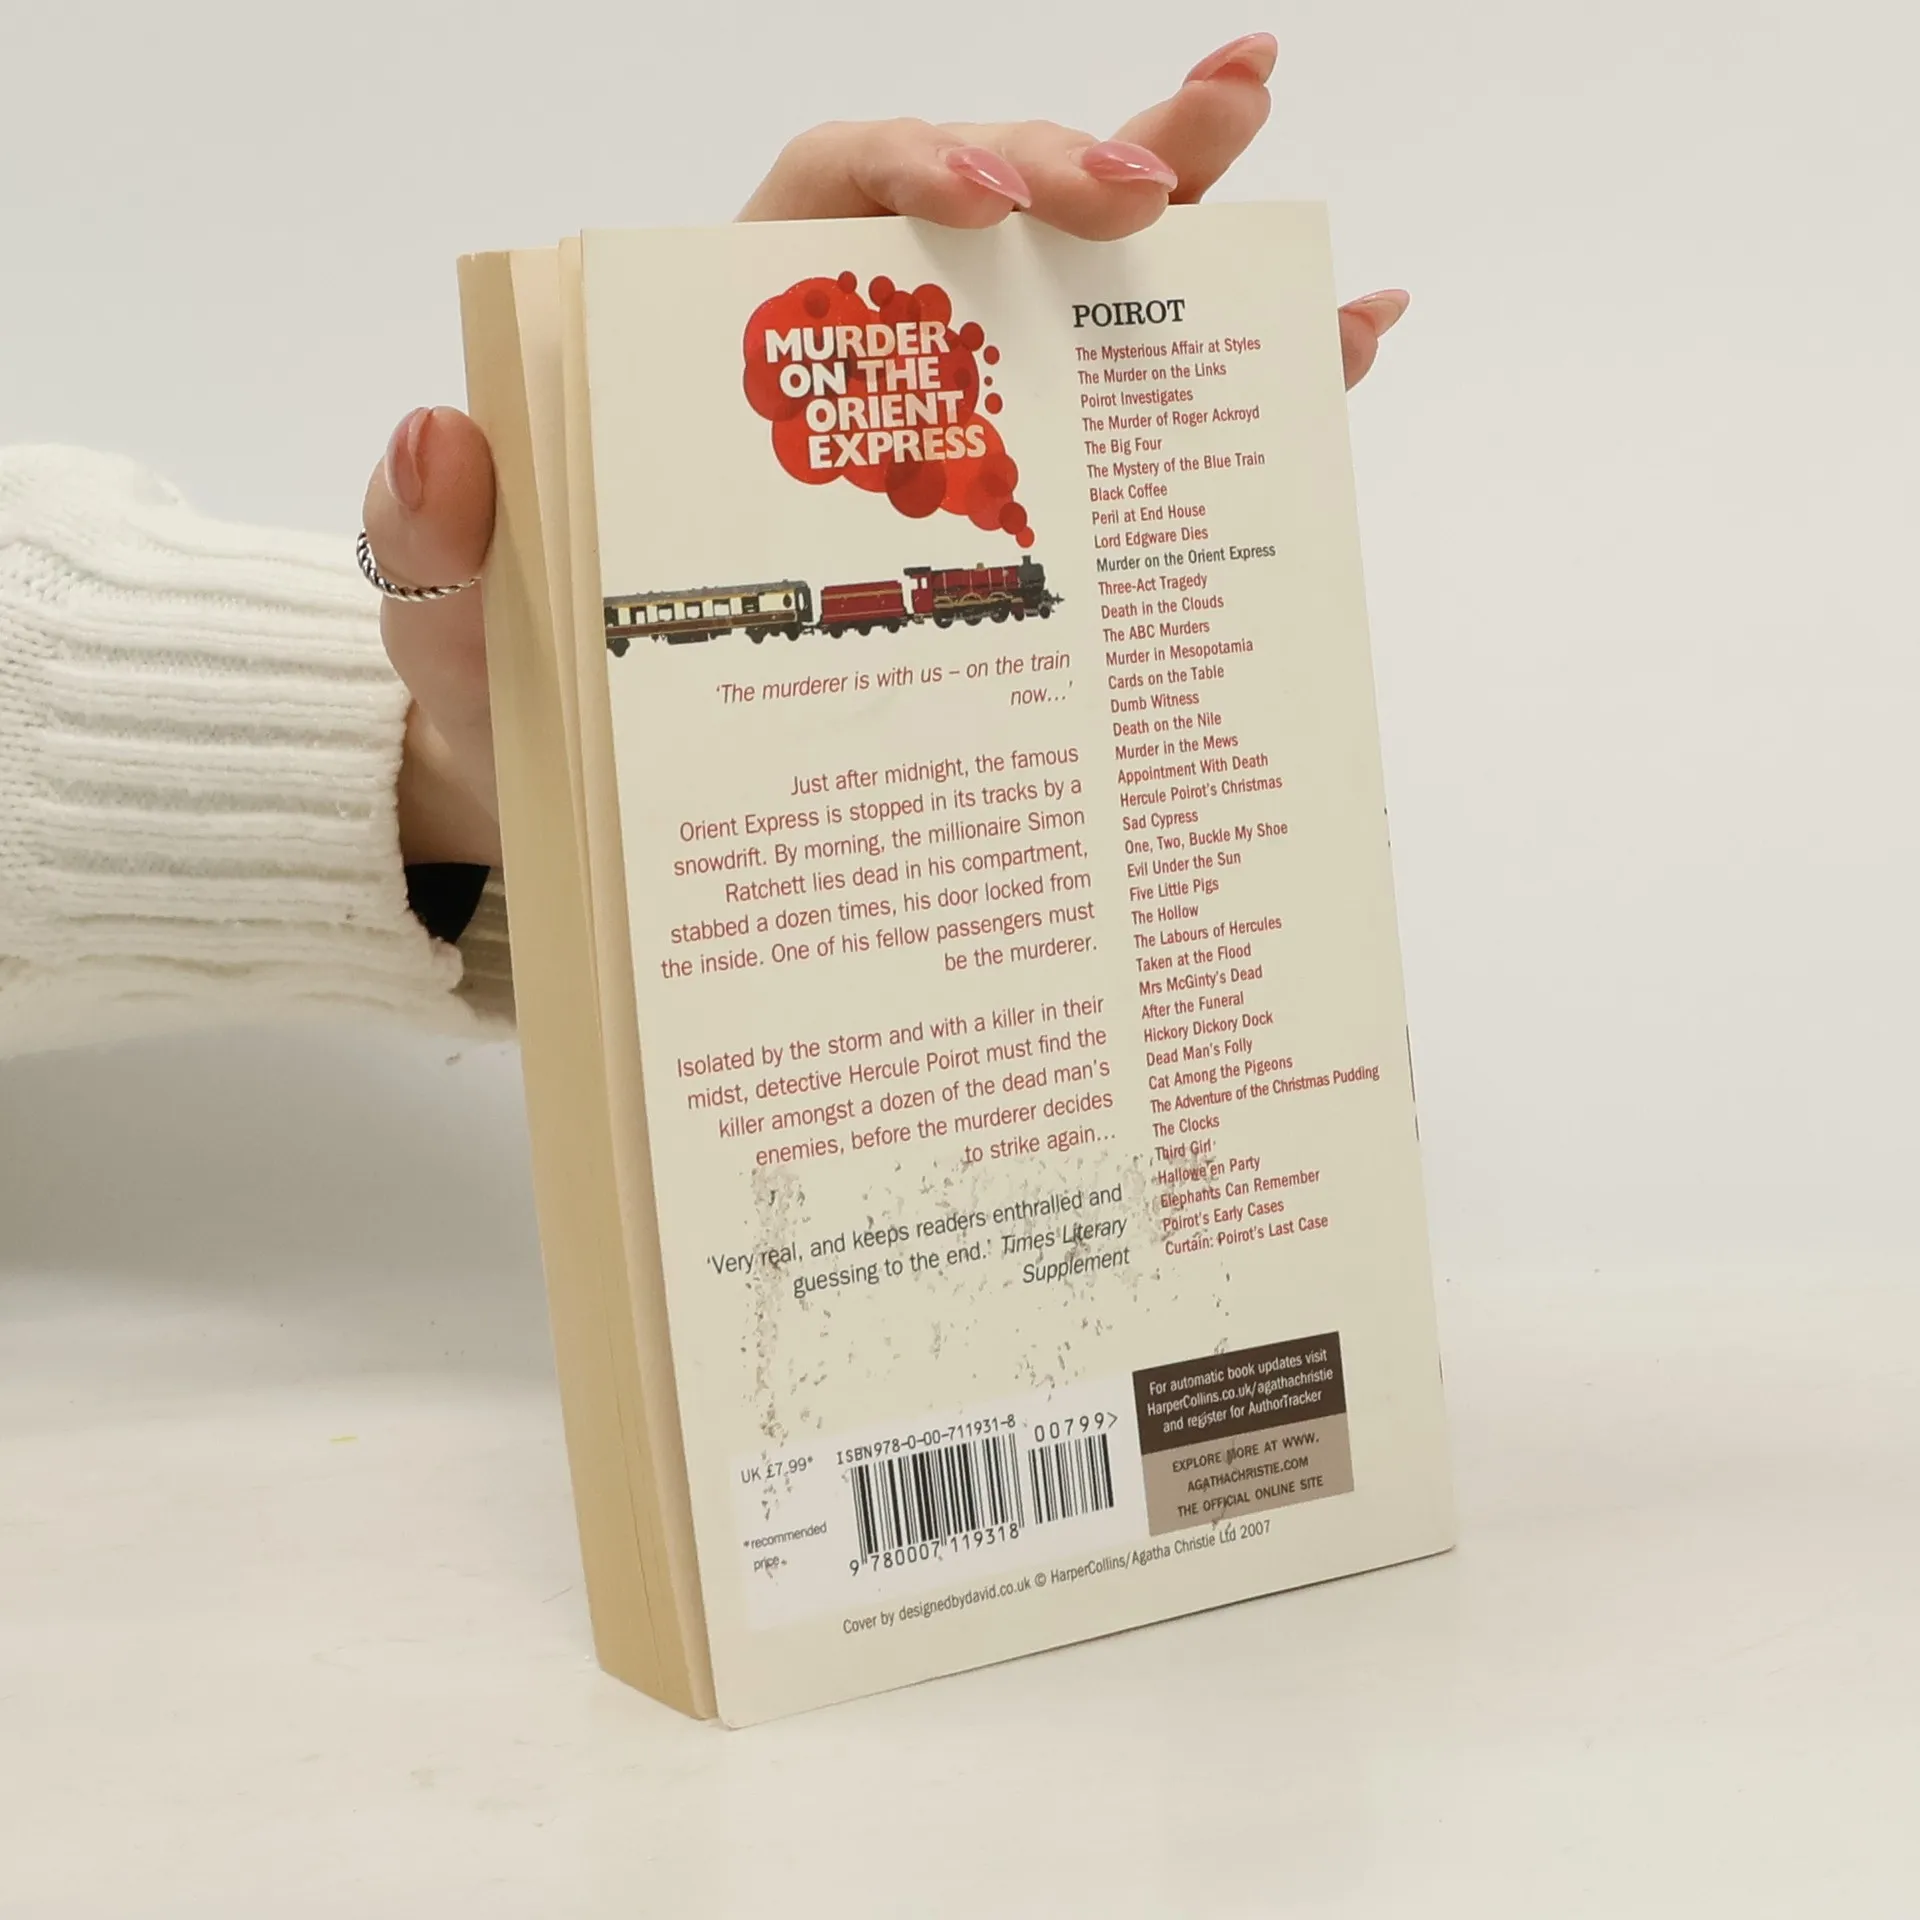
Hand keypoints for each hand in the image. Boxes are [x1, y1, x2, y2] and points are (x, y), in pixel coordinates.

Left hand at [364, 31, 1410, 870]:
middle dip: (1083, 160)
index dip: (917, 164)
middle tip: (1183, 153)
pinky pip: (1119, 439)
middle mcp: (843, 362)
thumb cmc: (514, 690)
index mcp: (722, 336)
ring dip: (1183, 222)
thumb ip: (436, 534)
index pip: (829, 192)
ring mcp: (932, 438)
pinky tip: (1337, 342)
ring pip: (1068, 302)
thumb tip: (441, 432)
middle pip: (979, 214)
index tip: (984, 201)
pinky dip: (1222, 389)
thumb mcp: (461, 616)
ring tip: (1264, 146)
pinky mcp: (993, 524)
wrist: (575, 796)